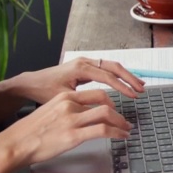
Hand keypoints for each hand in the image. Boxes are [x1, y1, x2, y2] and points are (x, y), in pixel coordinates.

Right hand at [1, 89, 131, 166]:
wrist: (14, 144)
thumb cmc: (29, 133)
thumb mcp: (49, 113)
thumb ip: (66, 111)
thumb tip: (81, 117)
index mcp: (63, 97)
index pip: (95, 93)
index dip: (110, 101)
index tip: (115, 108)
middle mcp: (69, 105)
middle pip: (104, 100)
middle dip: (119, 110)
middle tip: (124, 119)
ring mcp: (72, 120)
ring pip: (107, 114)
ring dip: (121, 122)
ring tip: (126, 129)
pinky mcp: (73, 135)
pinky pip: (103, 130)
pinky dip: (117, 133)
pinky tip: (121, 136)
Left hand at [16, 57, 145, 104]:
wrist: (31, 83)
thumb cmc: (44, 90)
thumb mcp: (63, 98)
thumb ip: (84, 102)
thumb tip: (102, 110)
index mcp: (80, 68)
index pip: (108, 77)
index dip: (122, 87)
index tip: (133, 96)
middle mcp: (84, 62)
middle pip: (114, 67)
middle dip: (130, 78)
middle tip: (141, 89)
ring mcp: (85, 62)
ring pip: (111, 66)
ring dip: (126, 75)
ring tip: (138, 85)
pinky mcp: (85, 66)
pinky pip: (106, 68)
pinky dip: (118, 75)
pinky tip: (124, 82)